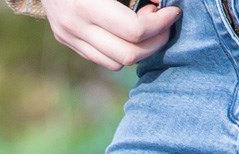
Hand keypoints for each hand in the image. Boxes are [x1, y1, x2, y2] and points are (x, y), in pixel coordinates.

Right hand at [42, 0, 179, 70]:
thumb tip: (161, 0)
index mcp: (86, 4)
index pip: (135, 31)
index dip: (160, 23)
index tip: (172, 11)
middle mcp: (75, 25)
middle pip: (129, 55)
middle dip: (155, 41)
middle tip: (163, 22)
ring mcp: (69, 36)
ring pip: (118, 63)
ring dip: (141, 50)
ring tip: (146, 27)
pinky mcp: (66, 40)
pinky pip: (103, 59)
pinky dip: (123, 51)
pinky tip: (128, 33)